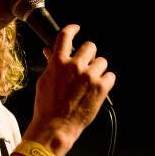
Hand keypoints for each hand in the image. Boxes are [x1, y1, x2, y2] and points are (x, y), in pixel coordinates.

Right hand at [28, 24, 115, 155]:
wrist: (55, 126)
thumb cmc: (46, 106)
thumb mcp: (44, 81)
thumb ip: (51, 65)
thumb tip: (49, 51)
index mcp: (58, 63)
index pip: (65, 36)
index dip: (72, 29)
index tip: (76, 29)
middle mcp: (74, 66)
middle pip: (90, 46)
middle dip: (88, 55)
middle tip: (85, 65)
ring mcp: (89, 76)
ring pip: (102, 61)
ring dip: (97, 69)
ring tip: (90, 81)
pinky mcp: (100, 88)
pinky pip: (110, 76)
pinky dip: (105, 81)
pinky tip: (97, 89)